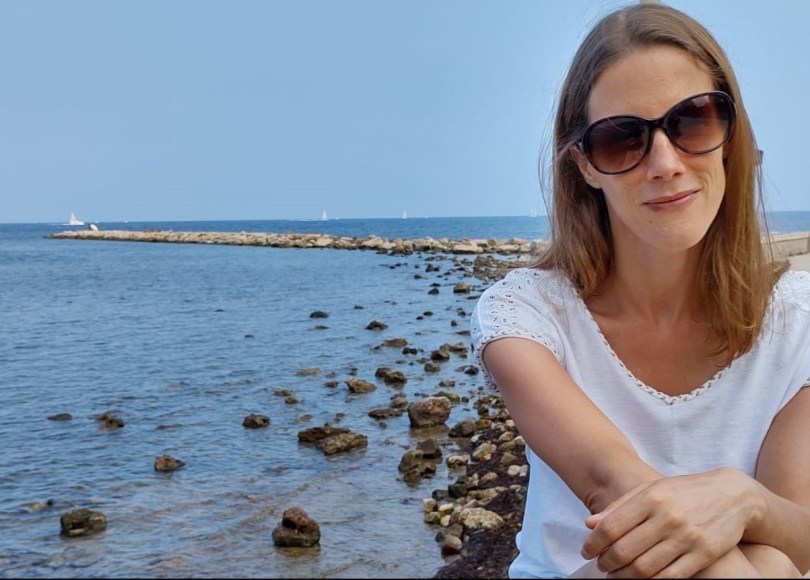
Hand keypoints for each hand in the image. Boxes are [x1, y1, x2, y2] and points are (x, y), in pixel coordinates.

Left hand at [580, 468, 755, 577]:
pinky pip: (670, 577)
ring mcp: (687, 537)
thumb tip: (590, 524)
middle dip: (606, 563)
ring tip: (616, 575)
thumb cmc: (683, 492)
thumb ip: (620, 506)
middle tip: (601, 566)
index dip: (594, 543)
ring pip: (645, 568)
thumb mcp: (651, 490)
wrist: (732, 495)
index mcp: (651, 498)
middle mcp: (667, 517)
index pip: (611, 527)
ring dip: (624, 576)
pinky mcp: (703, 554)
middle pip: (625, 551)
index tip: (586, 551)